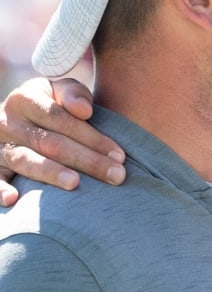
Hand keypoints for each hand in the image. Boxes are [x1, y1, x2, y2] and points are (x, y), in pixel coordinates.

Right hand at [0, 77, 122, 204]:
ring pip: (26, 161)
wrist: (17, 118)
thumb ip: (74, 94)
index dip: (92, 138)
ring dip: (51, 173)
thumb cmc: (50, 105)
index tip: (120, 155)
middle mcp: (7, 122)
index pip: (62, 119)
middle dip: (86, 160)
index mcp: (25, 99)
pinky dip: (0, 189)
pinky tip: (14, 200)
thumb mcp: (60, 91)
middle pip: (50, 142)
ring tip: (75, 183)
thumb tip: (84, 111)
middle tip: (116, 175)